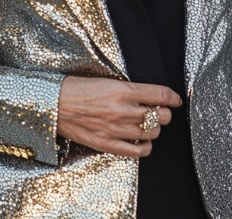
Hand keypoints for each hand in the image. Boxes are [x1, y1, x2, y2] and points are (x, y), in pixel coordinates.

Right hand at [57, 76, 182, 157]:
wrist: (55, 103)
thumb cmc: (78, 88)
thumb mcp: (106, 80)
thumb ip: (128, 89)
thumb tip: (149, 96)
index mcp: (123, 90)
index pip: (160, 95)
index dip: (173, 97)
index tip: (176, 99)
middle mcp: (123, 110)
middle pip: (160, 116)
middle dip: (165, 114)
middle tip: (161, 112)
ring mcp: (116, 129)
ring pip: (152, 133)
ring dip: (155, 129)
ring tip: (148, 125)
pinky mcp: (107, 144)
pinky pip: (137, 151)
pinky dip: (145, 147)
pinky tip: (142, 141)